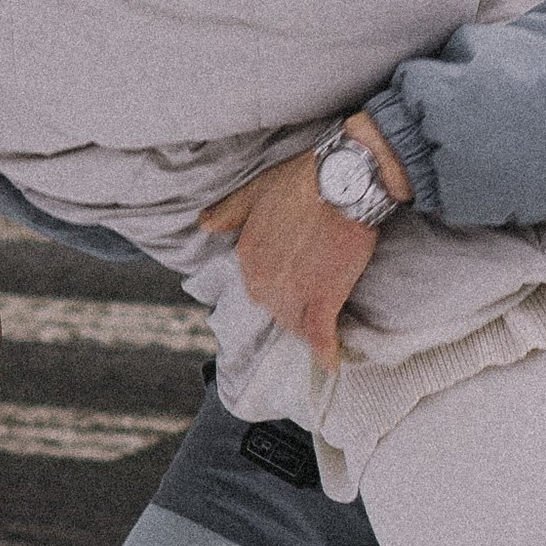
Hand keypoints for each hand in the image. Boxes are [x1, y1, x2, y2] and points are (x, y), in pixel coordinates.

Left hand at [201, 120, 407, 372]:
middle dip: (293, 306)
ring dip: (309, 326)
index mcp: (247, 257)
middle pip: (276, 308)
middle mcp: (263, 282)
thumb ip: (229, 212)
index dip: (279, 285)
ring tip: (324, 326)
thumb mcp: (254, 191)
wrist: (341, 182)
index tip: (294, 280)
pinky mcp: (323, 299)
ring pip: (297, 323)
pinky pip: (321, 335)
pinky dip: (326, 350)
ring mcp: (293, 293)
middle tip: (314, 297)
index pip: (257, 287)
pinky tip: (331, 364)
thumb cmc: (299, 181)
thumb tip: (204, 225)